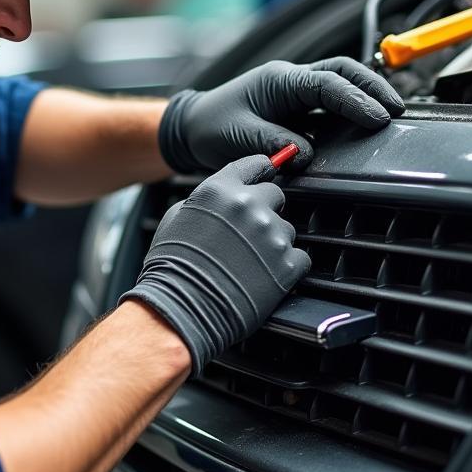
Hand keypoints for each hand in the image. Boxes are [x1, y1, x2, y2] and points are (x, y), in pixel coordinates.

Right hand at [120, 155, 309, 376]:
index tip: (262, 179)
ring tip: (249, 262)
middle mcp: (249, 205)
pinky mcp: (288, 265)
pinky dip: (285, 267)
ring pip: (286, 228)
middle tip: (246, 234)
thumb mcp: (176, 217)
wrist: (181, 308)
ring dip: (272, 241)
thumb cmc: (172, 266)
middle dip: (264, 210)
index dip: (259, 172)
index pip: (255, 164)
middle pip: (275, 195)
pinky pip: (299, 257)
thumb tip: (222, 199)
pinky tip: (263, 276)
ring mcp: (272, 235)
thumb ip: (206, 200)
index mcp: (220, 189)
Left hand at [159, 57, 404, 173]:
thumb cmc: (210, 127)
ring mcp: (296, 93)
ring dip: (367, 96)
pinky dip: (352, 111)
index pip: (327, 84)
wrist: (191, 128)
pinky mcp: (297, 109)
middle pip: (343, 73)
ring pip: (341, 84)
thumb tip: (307, 154)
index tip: (377, 118)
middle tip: (398, 109)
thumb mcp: (238, 137)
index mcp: (279, 81)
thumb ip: (273, 143)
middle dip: (373, 88)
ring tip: (391, 115)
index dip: (355, 100)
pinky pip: (331, 104)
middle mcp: (291, 81)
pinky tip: (366, 124)